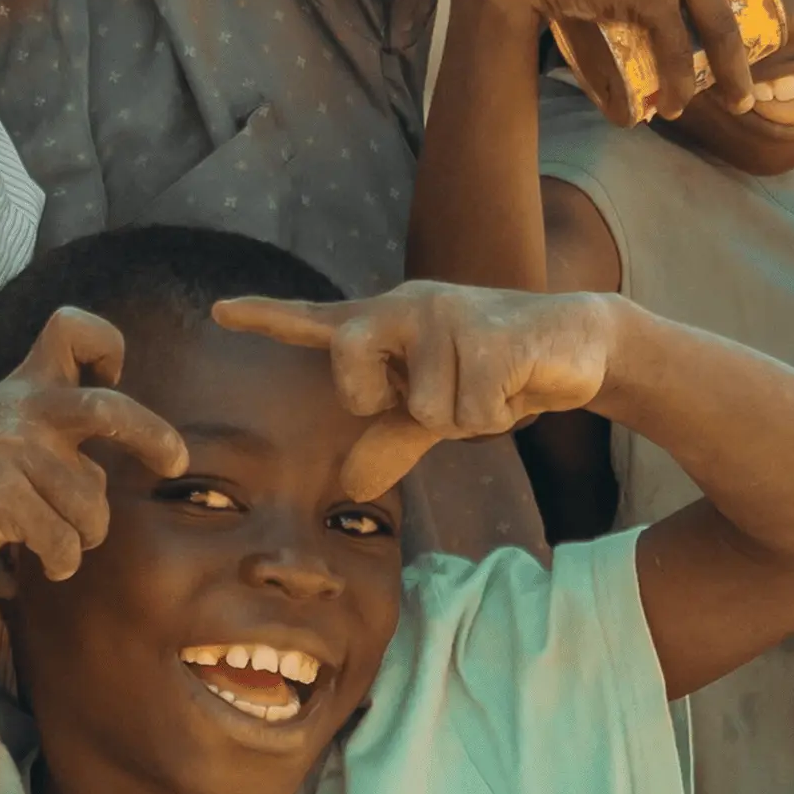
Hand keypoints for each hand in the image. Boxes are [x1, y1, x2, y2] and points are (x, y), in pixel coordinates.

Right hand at [0, 309, 187, 581]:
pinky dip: (60, 562)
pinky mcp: (0, 496)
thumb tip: (104, 471)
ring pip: (92, 506)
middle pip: (109, 410)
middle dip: (154, 438)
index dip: (105, 347)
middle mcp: (22, 410)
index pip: (72, 330)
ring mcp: (11, 451)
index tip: (113, 377)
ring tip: (58, 543)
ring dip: (85, 537)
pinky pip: (63, 542)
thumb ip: (47, 433)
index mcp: (24, 387)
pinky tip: (37, 564)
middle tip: (176, 463)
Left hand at [214, 283, 622, 500]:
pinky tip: (516, 381)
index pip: (315, 323)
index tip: (219, 311)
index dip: (266, 317)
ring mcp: (445, 314)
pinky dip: (498, 414)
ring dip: (467, 415)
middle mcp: (405, 307)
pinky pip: (469, 416)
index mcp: (384, 323)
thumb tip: (351, 486)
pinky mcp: (489, 333)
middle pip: (350, 374)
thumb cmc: (494, 375)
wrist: (575, 343)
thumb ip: (390, 440)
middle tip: (439, 394)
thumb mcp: (435, 412)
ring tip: (492, 383)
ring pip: (426, 412)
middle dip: (392, 402)